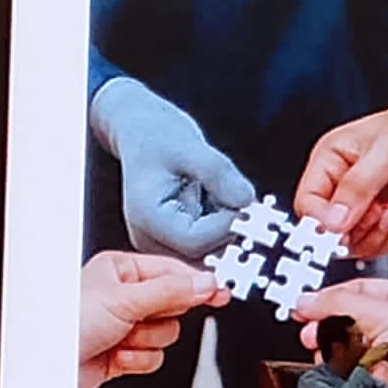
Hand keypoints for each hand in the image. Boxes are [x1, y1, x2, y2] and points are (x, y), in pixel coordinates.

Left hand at [79, 250, 229, 387]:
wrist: (44, 370)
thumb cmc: (65, 324)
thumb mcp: (125, 299)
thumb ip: (172, 291)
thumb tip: (207, 282)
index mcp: (122, 270)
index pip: (173, 272)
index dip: (196, 284)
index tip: (220, 291)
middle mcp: (124, 297)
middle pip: (174, 305)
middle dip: (158, 318)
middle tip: (146, 317)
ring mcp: (125, 326)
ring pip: (167, 334)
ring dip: (146, 341)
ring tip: (121, 338)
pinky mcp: (125, 354)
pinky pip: (154, 357)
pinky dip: (137, 360)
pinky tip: (116, 355)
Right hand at [90, 79, 254, 260]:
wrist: (140, 133)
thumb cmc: (158, 136)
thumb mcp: (189, 146)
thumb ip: (218, 173)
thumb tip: (246, 200)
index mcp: (147, 217)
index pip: (196, 241)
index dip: (228, 226)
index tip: (247, 203)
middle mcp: (149, 238)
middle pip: (204, 254)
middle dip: (231, 229)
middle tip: (241, 198)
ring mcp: (161, 244)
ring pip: (211, 254)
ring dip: (230, 229)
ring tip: (221, 193)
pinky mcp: (176, 243)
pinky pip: (209, 247)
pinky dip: (224, 228)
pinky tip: (217, 202)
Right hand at [295, 100, 387, 260]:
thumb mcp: (386, 151)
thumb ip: (358, 185)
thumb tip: (334, 220)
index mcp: (330, 159)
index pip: (308, 202)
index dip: (322, 221)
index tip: (341, 228)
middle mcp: (342, 183)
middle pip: (329, 228)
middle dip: (355, 227)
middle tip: (377, 211)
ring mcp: (364, 202)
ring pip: (351, 241)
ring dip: (374, 232)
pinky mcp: (385, 215)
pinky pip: (375, 243)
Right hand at [295, 279, 387, 387]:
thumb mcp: (384, 312)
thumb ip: (340, 304)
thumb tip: (307, 301)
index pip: (361, 291)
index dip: (331, 297)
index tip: (304, 307)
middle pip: (354, 325)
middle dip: (329, 329)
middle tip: (310, 334)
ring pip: (355, 355)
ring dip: (336, 355)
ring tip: (325, 354)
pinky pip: (361, 381)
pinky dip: (348, 378)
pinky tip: (343, 375)